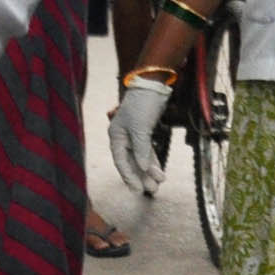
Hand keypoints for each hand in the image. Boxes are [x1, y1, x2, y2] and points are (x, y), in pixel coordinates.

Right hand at [109, 77, 171, 194]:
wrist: (154, 85)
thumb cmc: (143, 104)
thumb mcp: (141, 128)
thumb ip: (141, 150)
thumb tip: (143, 169)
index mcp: (116, 135)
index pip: (121, 161)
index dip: (129, 177)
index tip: (137, 190)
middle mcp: (123, 137)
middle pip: (131, 162)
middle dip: (142, 177)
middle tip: (152, 190)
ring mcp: (134, 135)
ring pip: (140, 158)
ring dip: (149, 171)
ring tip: (158, 184)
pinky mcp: (144, 132)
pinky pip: (147, 151)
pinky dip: (153, 161)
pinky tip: (158, 171)